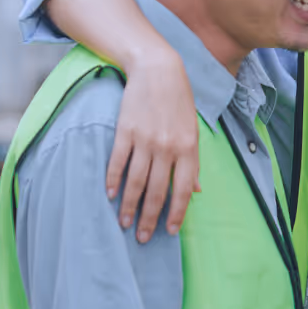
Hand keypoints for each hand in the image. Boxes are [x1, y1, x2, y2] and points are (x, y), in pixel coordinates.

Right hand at [108, 50, 200, 241]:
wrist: (158, 71)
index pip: (183, 190)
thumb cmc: (179, 103)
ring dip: (129, 206)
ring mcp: (145, 140)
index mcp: (189, 149)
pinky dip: (113, 181)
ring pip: (136, 181)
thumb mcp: (193, 131)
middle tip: (142, 237)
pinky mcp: (125, 131)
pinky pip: (118, 162)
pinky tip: (110, 196)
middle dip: (149, 217)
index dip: (177, 213)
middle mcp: (168, 148)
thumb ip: (193, 162)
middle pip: (157, 191)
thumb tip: (197, 190)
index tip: (170, 232)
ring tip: (124, 223)